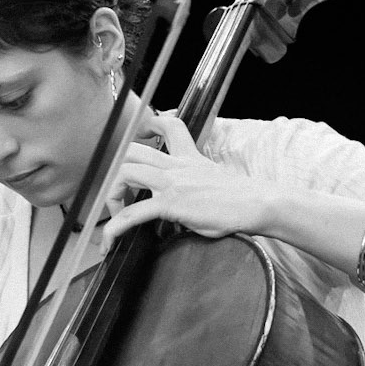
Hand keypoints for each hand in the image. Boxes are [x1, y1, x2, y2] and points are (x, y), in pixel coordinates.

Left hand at [101, 112, 268, 245]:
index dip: (151, 125)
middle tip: (118, 195)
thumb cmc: (240, 200)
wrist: (255, 204)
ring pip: (125, 172)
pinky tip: (110, 241)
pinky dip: (114, 228)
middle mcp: (176, 166)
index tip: (143, 135)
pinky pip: (132, 213)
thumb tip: (183, 204)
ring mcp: (171, 182)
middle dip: (115, 171)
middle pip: (131, 150)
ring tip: (114, 216)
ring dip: (111, 194)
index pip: (169, 125)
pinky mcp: (170, 203)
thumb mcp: (213, 182)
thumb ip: (193, 185)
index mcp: (188, 158)